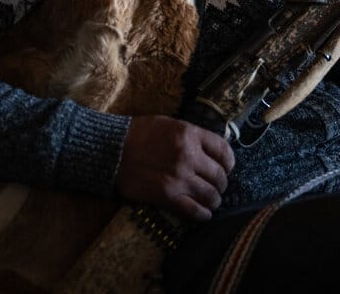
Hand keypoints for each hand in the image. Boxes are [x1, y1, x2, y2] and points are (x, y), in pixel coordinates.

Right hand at [116, 115, 234, 221]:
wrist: (110, 150)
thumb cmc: (139, 134)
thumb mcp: (170, 124)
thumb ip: (192, 135)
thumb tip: (212, 149)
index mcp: (190, 134)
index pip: (224, 150)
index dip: (229, 162)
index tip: (227, 167)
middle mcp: (188, 156)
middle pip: (219, 176)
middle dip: (221, 183)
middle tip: (217, 186)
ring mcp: (178, 177)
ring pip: (211, 195)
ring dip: (214, 200)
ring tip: (211, 201)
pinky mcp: (166, 196)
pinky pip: (193, 210)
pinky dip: (203, 214)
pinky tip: (204, 214)